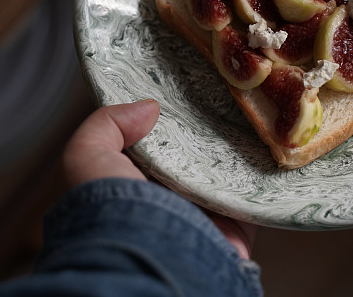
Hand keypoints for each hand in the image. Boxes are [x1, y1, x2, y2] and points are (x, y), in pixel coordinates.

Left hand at [62, 100, 256, 258]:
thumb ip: (106, 124)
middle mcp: (167, 201)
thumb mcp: (85, 157)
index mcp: (132, 185)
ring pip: (226, 173)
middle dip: (206, 129)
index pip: (152, 145)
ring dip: (237, 148)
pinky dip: (262, 176)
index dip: (166, 119)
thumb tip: (148, 107)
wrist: (148, 261)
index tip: (184, 91)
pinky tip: (267, 145)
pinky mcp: (235, 228)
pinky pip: (254, 196)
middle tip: (222, 95)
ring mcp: (203, 215)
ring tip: (249, 112)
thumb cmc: (109, 212)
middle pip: (192, 156)